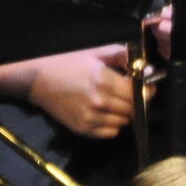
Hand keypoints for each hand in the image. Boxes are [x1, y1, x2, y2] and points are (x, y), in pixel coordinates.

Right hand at [0, 46, 135, 137]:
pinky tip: (105, 113)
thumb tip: (146, 66)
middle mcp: (99, 102)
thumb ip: (121, 56)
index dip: (146, 91)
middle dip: (136, 102)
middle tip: (130, 94)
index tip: (147, 87)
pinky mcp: (84, 130)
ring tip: (115, 102)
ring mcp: (91, 118)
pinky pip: (111, 133)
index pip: (137, 94)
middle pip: (133, 110)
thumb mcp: (94, 53)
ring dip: (125, 114)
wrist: (38, 80)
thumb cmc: (68, 63)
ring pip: (124, 122)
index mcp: (103, 81)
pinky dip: (113, 125)